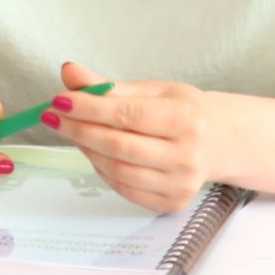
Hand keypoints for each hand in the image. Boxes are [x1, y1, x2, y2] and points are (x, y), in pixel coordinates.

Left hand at [49, 60, 226, 212]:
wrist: (222, 142)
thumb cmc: (184, 111)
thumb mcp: (153, 90)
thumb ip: (109, 87)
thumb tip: (69, 72)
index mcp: (185, 119)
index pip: (126, 115)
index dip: (88, 108)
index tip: (58, 100)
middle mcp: (187, 156)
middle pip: (118, 146)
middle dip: (78, 130)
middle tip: (52, 117)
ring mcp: (181, 184)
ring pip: (117, 170)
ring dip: (86, 150)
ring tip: (74, 132)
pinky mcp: (173, 202)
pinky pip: (125, 188)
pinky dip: (103, 170)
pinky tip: (96, 153)